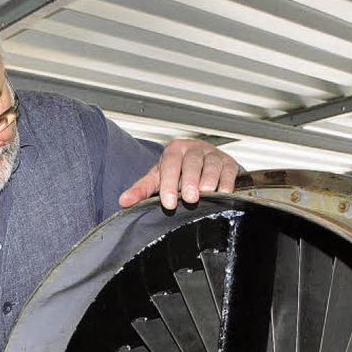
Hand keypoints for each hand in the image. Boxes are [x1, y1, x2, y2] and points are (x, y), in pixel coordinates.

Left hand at [119, 138, 238, 210]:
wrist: (201, 162)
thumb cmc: (177, 171)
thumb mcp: (157, 179)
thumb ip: (141, 190)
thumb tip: (123, 201)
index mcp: (174, 150)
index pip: (169, 165)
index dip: (169, 184)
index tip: (169, 202)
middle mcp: (194, 149)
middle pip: (192, 164)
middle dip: (190, 181)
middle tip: (189, 198)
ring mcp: (212, 155)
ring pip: (211, 166)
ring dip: (209, 180)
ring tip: (206, 194)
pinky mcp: (228, 163)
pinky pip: (229, 171)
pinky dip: (227, 182)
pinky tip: (224, 193)